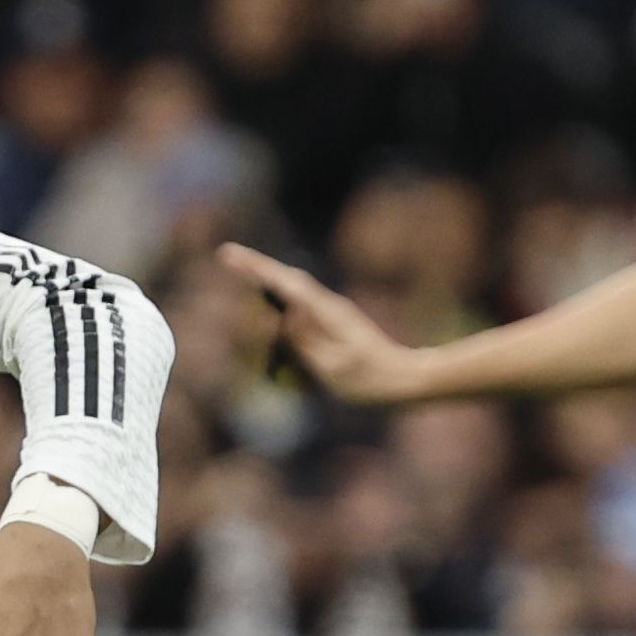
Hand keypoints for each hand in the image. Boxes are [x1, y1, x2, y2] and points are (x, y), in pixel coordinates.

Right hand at [216, 243, 430, 407]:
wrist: (407, 379)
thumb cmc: (370, 379)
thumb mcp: (334, 365)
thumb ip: (307, 339)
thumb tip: (282, 316)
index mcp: (327, 314)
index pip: (285, 285)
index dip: (255, 270)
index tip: (229, 256)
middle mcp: (329, 306)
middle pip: (288, 279)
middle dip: (256, 267)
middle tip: (227, 256)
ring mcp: (333, 313)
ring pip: (294, 288)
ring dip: (268, 278)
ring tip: (242, 269)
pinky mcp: (335, 323)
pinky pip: (301, 303)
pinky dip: (281, 295)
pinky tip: (272, 299)